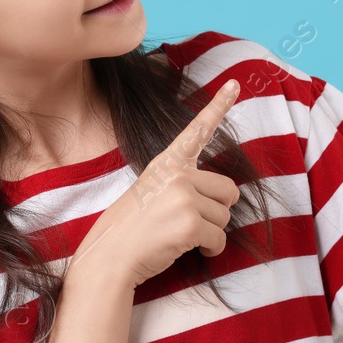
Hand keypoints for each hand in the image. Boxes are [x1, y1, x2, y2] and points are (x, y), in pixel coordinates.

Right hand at [71, 79, 244, 286]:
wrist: (108, 258)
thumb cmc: (131, 229)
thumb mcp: (151, 192)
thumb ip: (182, 184)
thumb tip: (225, 195)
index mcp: (166, 163)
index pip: (197, 131)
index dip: (218, 106)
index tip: (234, 84)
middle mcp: (177, 174)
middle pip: (228, 190)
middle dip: (217, 210)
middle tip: (191, 221)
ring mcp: (183, 198)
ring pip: (225, 217)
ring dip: (211, 232)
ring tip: (181, 237)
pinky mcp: (189, 224)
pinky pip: (220, 239)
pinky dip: (211, 250)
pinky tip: (193, 251)